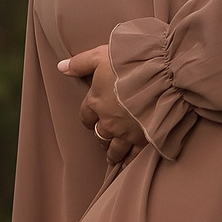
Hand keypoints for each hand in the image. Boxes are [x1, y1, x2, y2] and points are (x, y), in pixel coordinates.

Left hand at [60, 44, 142, 164]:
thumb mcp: (100, 56)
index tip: (93, 119)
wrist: (159, 74)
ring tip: (113, 155)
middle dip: (102, 135)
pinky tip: (127, 164)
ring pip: (114, 148)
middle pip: (100, 134)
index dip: (89, 118)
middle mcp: (108, 120)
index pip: (86, 116)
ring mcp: (125, 132)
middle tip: (105, 137)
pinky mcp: (142, 138)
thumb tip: (61, 67)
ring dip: (113, 152)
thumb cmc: (129, 62)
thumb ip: (80, 63)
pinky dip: (129, 161)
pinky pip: (133, 155)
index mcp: (95, 101)